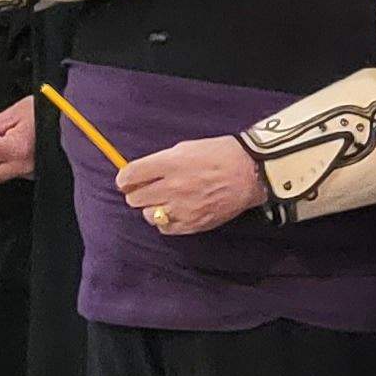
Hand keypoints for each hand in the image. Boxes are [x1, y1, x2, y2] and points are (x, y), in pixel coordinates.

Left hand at [118, 134, 262, 233]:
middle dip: (137, 193)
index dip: (124, 178)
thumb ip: (161, 161)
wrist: (250, 173)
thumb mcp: (187, 148)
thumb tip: (140, 173)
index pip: (130, 174)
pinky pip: (165, 228)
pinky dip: (165, 221)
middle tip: (146, 190)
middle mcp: (172, 187)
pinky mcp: (192, 223)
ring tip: (165, 201)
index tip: (126, 180)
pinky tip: (174, 212)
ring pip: (148, 214)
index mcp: (170, 164)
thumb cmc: (220, 155)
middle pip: (134, 198)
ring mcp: (182, 207)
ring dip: (152, 207)